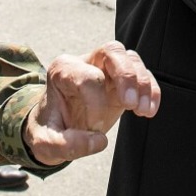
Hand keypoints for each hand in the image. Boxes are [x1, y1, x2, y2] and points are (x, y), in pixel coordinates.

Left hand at [23, 41, 160, 165]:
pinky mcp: (120, 80)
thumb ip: (66, 145)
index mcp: (62, 70)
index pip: (88, 78)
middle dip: (126, 75)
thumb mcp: (45, 143)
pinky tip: (149, 111)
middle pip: (112, 50)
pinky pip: (141, 73)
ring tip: (142, 111)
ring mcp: (104, 68)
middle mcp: (85, 62)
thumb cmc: (48, 131)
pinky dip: (150, 89)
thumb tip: (99, 141)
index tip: (92, 128)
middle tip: (130, 104)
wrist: (54, 129)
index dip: (96, 105)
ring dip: (142, 84)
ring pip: (130, 58)